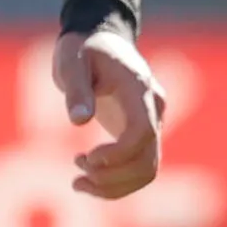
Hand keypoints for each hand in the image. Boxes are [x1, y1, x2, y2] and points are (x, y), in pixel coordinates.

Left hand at [53, 28, 166, 199]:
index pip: (142, 132)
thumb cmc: (83, 50)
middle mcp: (154, 110)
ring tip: (78, 182)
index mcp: (139, 89)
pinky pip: (139, 169)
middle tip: (77, 170)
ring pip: (147, 171)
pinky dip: (116, 183)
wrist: (100, 40)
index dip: (118, 154)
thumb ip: (76, 89)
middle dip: (111, 177)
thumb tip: (79, 122)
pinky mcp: (143, 136)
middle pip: (148, 161)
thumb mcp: (72, 62)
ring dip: (113, 186)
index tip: (87, 157)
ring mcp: (152, 124)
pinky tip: (87, 179)